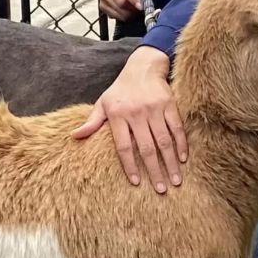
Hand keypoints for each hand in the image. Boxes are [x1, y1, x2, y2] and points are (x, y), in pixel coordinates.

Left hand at [73, 46, 186, 193]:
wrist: (142, 67)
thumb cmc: (120, 90)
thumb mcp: (103, 103)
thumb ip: (92, 122)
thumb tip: (74, 136)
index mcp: (118, 116)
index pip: (123, 147)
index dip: (129, 166)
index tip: (136, 182)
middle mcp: (137, 113)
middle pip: (146, 148)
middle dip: (154, 171)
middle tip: (160, 190)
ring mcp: (155, 109)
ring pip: (164, 141)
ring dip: (170, 163)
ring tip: (175, 181)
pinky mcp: (170, 105)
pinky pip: (177, 128)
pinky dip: (181, 144)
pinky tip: (182, 159)